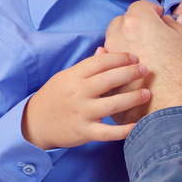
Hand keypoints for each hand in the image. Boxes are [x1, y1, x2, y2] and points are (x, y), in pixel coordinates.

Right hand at [21, 49, 150, 149]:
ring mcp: (81, 113)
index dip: (119, 58)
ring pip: (111, 105)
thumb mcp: (67, 77)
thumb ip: (87, 65)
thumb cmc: (55, 96)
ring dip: (132, 98)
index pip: (99, 63)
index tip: (134, 57)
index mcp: (74, 76)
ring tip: (146, 93)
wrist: (35, 123)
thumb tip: (105, 49)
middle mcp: (78, 93)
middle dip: (130, 73)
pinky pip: (106, 132)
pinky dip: (122, 131)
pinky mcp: (83, 132)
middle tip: (146, 70)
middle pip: (108, 80)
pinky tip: (136, 125)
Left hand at [104, 1, 181, 124]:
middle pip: (120, 24)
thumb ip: (179, 27)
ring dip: (126, 48)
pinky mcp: (109, 88)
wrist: (179, 119)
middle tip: (152, 38)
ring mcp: (111, 65)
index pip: (140, 6)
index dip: (152, 10)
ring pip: (113, 48)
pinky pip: (111, 73)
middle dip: (134, 26)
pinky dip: (120, 73)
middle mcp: (119, 40)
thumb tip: (167, 23)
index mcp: (140, 23)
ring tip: (145, 61)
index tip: (159, 17)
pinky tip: (135, 80)